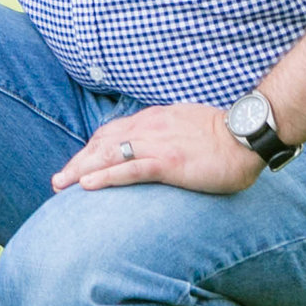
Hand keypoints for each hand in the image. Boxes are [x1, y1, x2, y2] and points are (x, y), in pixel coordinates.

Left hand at [51, 104, 263, 196]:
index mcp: (153, 120)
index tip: (76, 164)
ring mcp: (158, 145)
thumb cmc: (222, 134)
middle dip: (77, 162)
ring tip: (62, 184)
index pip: (111, 133)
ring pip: (109, 155)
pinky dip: (106, 177)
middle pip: (102, 144)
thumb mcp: (185, 125)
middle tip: (58, 181)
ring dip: (81, 170)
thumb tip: (155, 144)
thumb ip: (166, 132)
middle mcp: (149, 129)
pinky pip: (131, 169)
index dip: (90, 149)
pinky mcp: (169, 163)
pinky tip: (88, 186)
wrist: (246, 134)